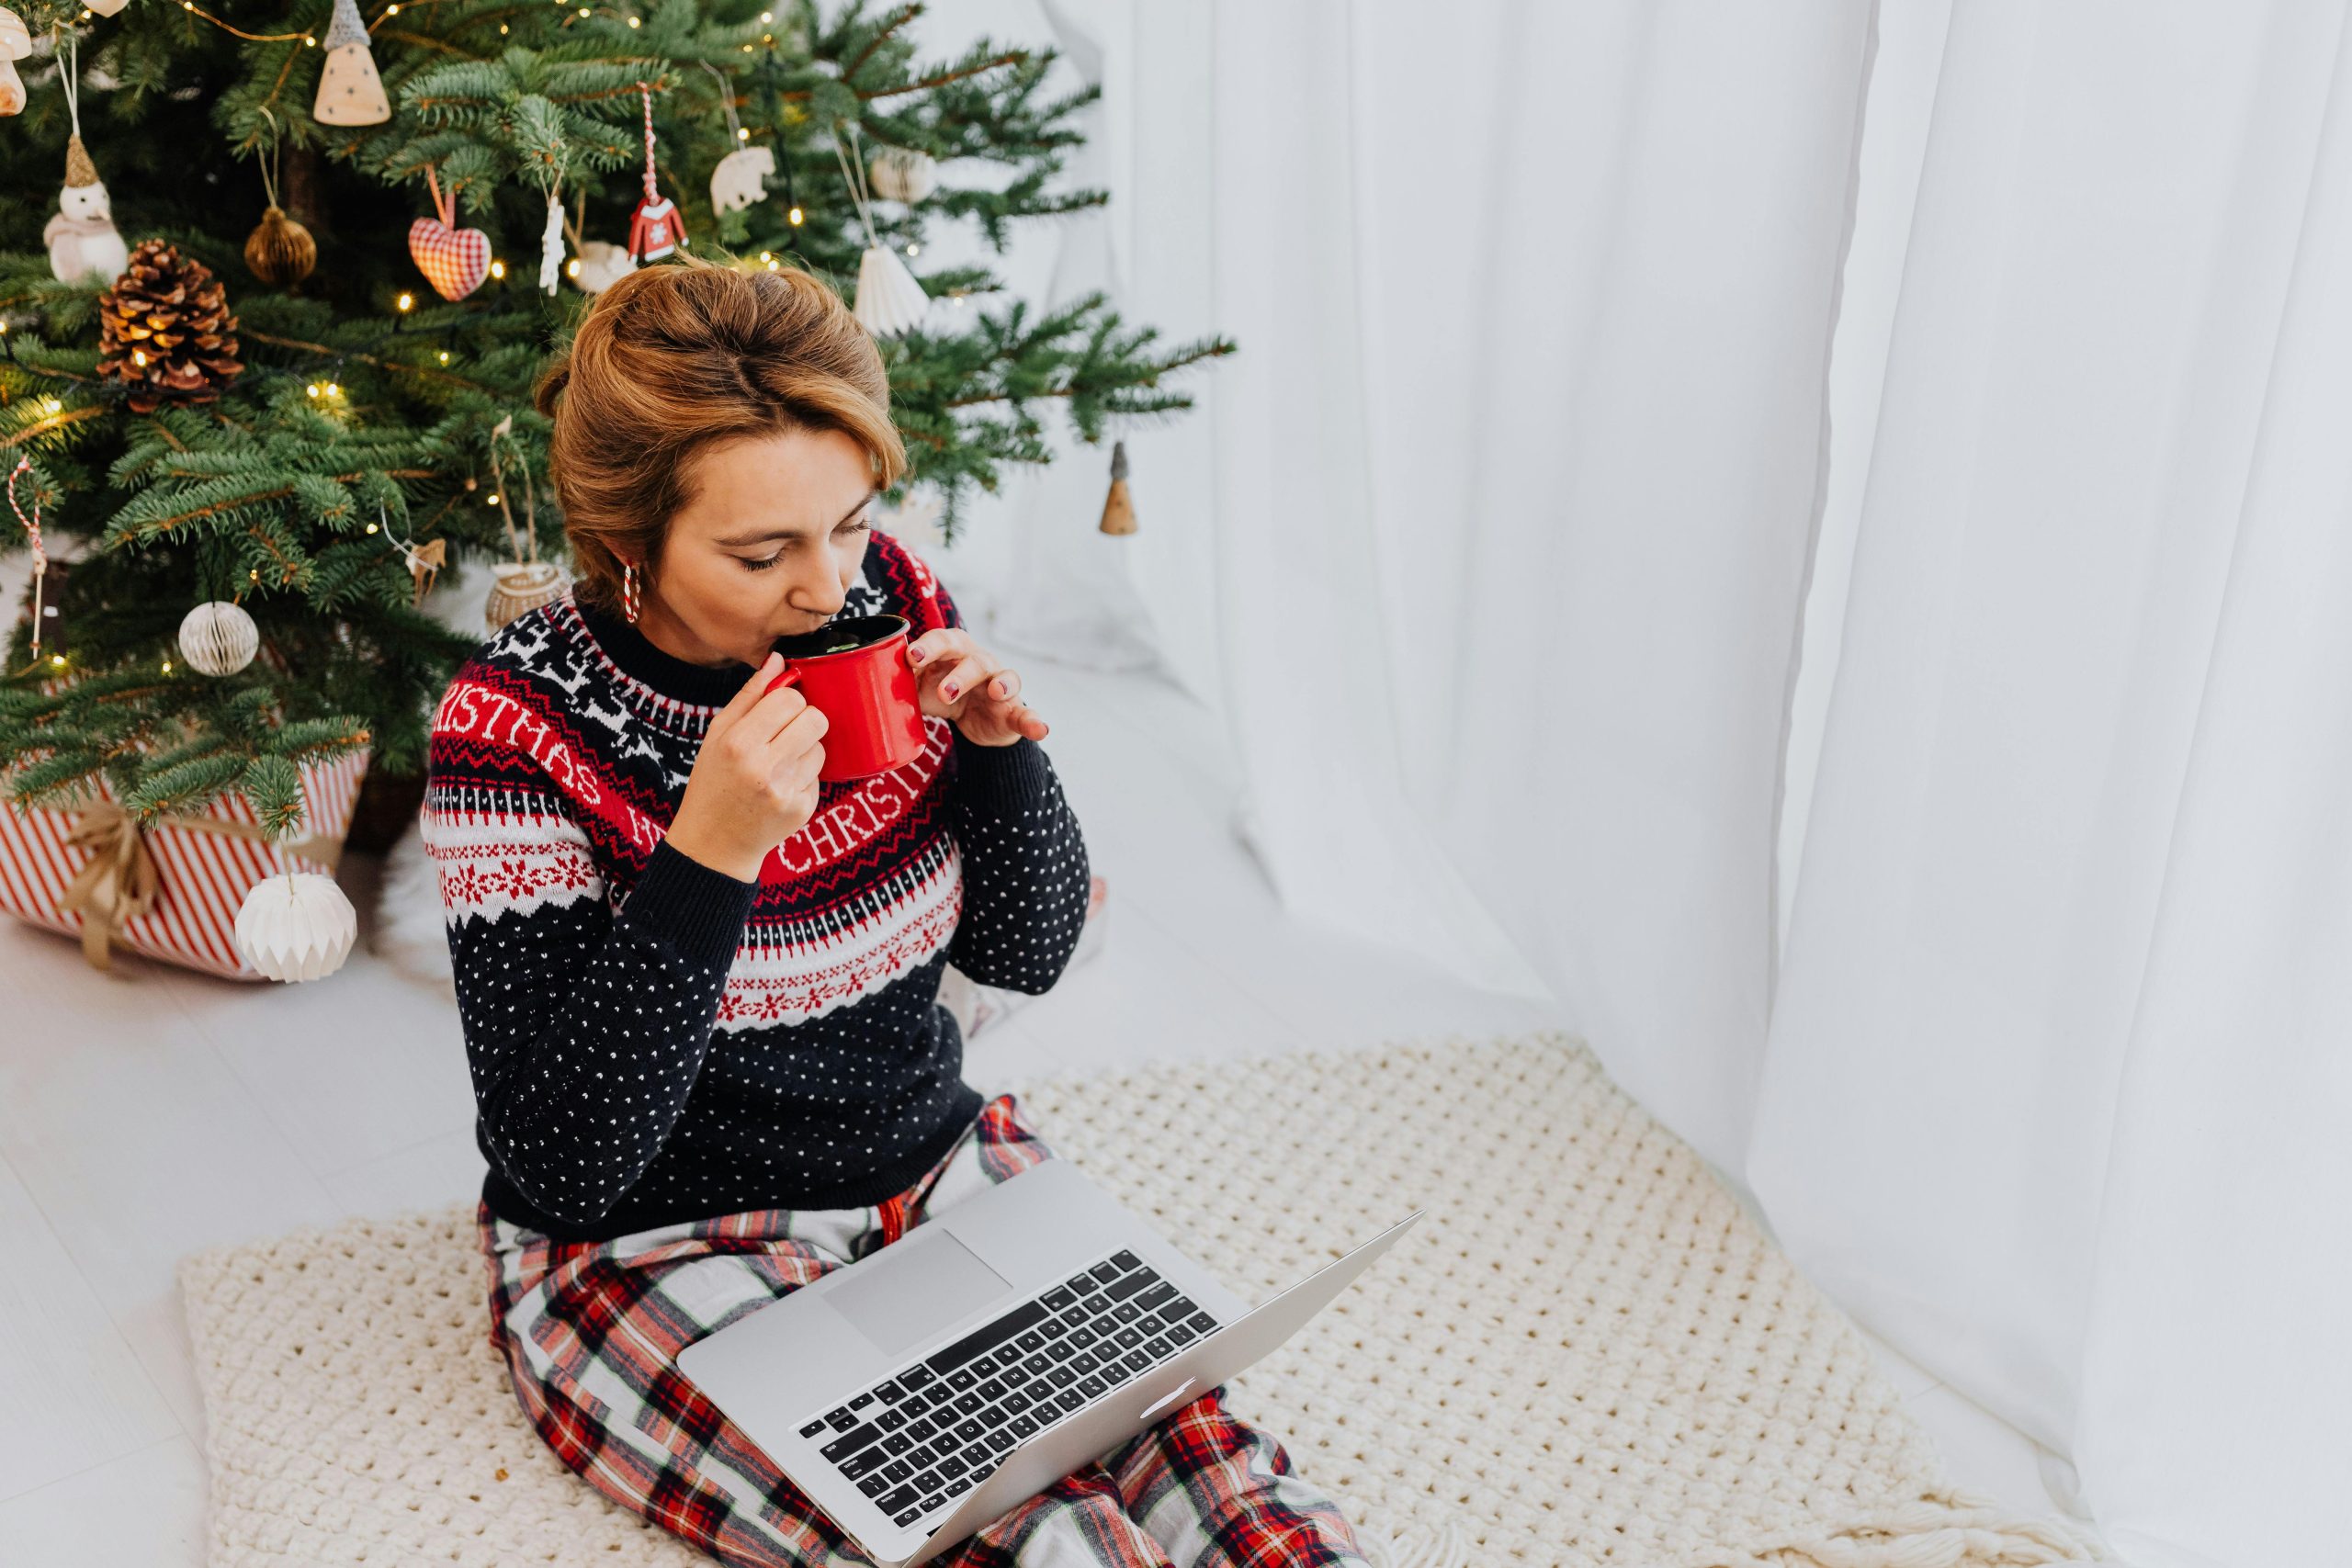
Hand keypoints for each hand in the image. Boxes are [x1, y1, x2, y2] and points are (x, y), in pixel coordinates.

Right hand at [664, 652, 829, 880]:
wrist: (714, 842)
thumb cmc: (713, 782)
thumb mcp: (717, 735)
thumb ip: (749, 696)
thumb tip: (777, 658)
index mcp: (739, 742)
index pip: (791, 699)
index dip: (790, 700)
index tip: (779, 710)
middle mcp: (764, 767)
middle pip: (816, 720)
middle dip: (805, 720)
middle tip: (786, 732)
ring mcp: (786, 791)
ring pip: (821, 748)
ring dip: (806, 750)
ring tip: (778, 764)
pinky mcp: (802, 810)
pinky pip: (819, 777)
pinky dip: (804, 777)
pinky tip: (780, 788)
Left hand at [906, 628, 1048, 747]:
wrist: (974, 722)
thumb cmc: (942, 693)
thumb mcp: (920, 687)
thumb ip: (901, 680)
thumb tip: (869, 681)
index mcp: (954, 652)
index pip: (943, 641)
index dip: (929, 646)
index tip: (911, 657)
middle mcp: (980, 662)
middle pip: (974, 658)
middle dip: (960, 672)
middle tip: (943, 691)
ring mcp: (1000, 685)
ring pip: (1002, 678)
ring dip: (999, 684)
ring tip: (995, 693)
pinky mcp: (1014, 711)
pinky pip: (1027, 714)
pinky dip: (1035, 721)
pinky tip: (1041, 728)